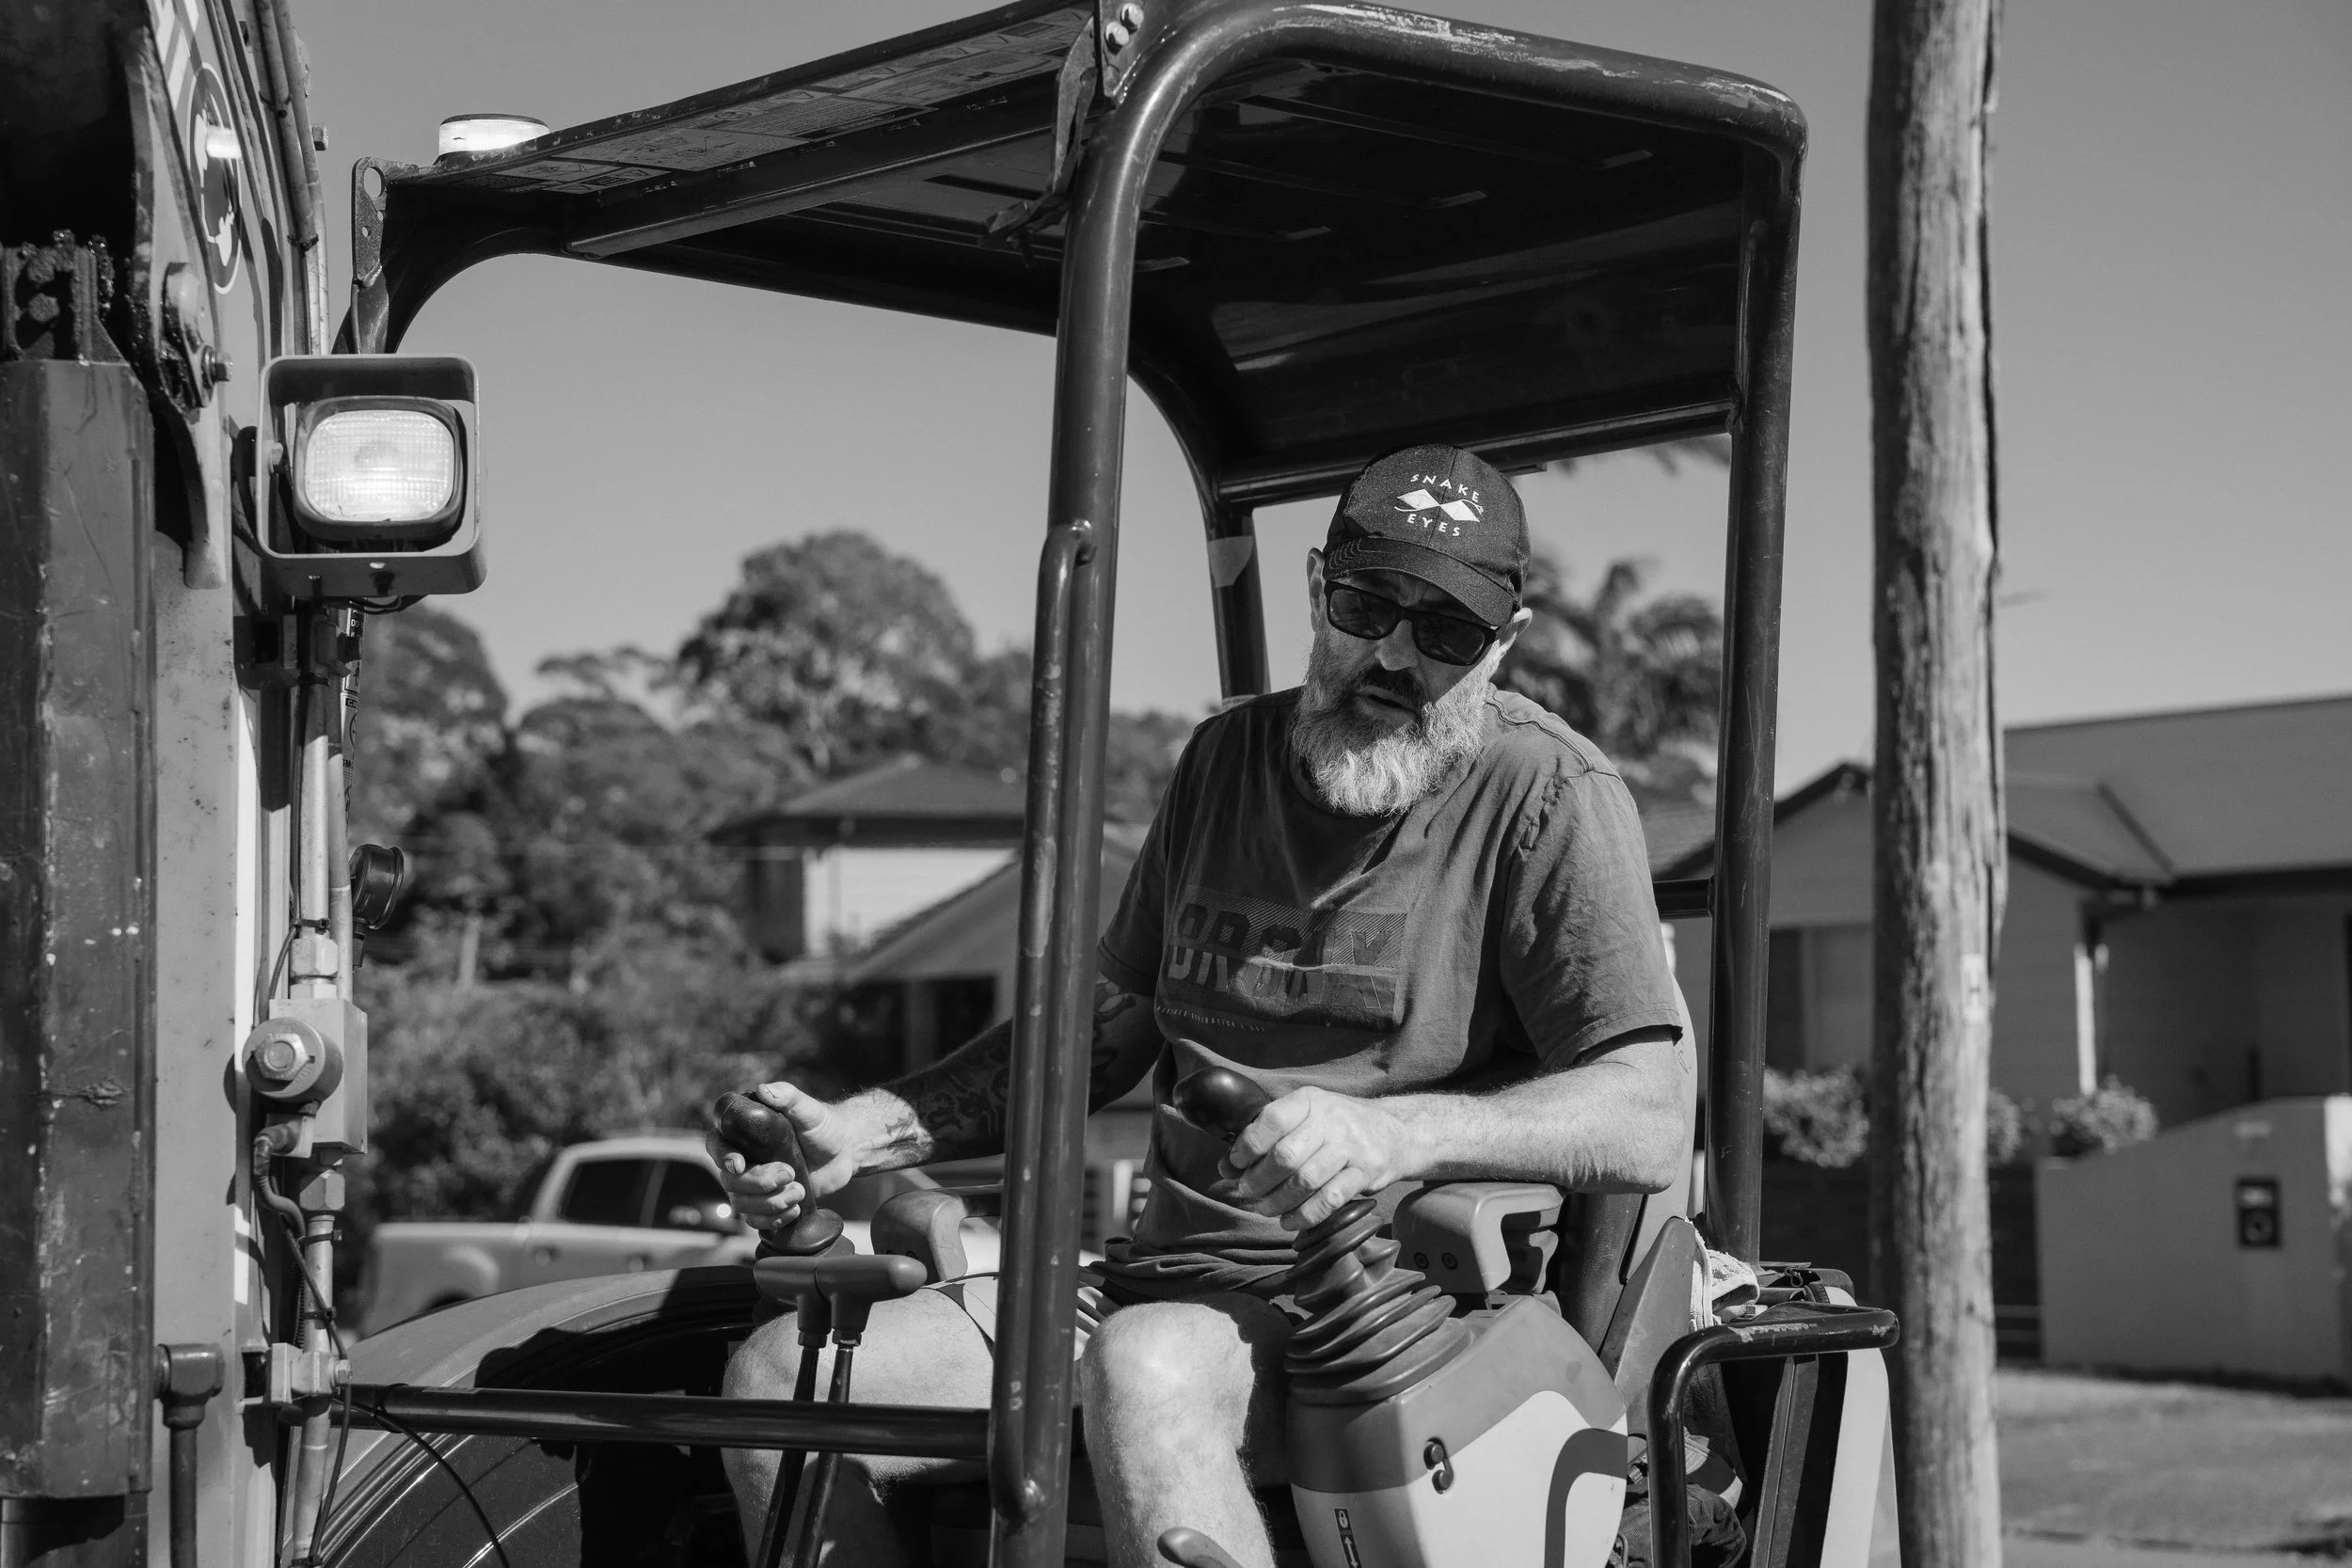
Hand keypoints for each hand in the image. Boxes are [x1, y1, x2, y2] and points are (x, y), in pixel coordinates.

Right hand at [704, 1081, 862, 1235]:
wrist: (845, 1151)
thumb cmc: (824, 1125)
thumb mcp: (808, 1109)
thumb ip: (788, 1096)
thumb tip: (763, 1090)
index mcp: (744, 1132)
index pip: (716, 1142)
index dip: (721, 1156)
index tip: (739, 1165)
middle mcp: (744, 1157)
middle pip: (729, 1179)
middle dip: (758, 1182)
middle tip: (790, 1175)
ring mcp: (753, 1182)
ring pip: (741, 1203)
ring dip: (769, 1203)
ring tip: (799, 1193)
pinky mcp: (766, 1201)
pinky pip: (755, 1220)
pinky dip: (772, 1219)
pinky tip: (793, 1211)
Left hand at [1222, 1087, 1423, 1231]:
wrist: (1394, 1132)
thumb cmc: (1337, 1126)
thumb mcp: (1306, 1116)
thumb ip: (1267, 1136)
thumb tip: (1226, 1165)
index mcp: (1310, 1100)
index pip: (1272, 1120)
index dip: (1248, 1145)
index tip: (1235, 1164)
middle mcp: (1331, 1120)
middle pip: (1285, 1156)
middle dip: (1258, 1180)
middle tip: (1247, 1192)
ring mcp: (1351, 1147)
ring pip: (1305, 1181)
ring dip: (1278, 1201)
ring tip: (1266, 1209)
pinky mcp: (1366, 1174)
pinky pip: (1329, 1200)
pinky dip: (1305, 1215)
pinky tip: (1291, 1220)